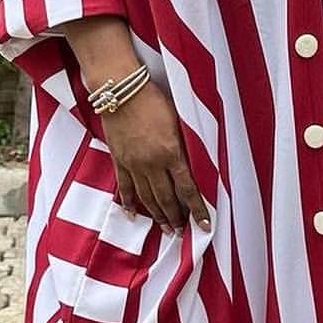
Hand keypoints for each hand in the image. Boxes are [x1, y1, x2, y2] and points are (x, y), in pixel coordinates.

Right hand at [99, 81, 211, 234]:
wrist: (121, 90)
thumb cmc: (154, 99)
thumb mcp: (179, 120)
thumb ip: (185, 144)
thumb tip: (196, 163)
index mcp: (171, 153)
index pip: (188, 189)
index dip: (197, 210)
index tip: (204, 226)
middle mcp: (152, 164)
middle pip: (167, 198)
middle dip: (177, 218)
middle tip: (183, 233)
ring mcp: (133, 164)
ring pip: (147, 197)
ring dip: (157, 215)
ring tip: (166, 229)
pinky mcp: (119, 160)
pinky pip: (125, 187)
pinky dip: (128, 202)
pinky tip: (133, 215)